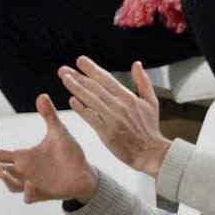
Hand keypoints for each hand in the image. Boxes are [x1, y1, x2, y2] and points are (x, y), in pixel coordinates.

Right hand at [0, 93, 98, 203]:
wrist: (85, 173)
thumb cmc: (69, 153)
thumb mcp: (58, 132)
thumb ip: (49, 115)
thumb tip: (42, 95)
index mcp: (24, 156)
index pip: (1, 154)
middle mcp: (25, 171)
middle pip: (1, 170)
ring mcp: (32, 184)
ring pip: (12, 185)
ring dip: (7, 179)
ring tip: (3, 173)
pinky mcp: (43, 193)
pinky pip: (30, 196)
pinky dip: (28, 192)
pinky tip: (29, 184)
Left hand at [58, 57, 169, 176]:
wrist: (151, 153)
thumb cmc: (149, 128)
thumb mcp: (151, 101)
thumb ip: (143, 81)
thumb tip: (136, 64)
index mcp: (128, 97)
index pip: (106, 78)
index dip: (91, 68)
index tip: (80, 60)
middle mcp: (119, 105)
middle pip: (95, 87)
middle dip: (77, 76)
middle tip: (63, 69)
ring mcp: (113, 119)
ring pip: (91, 99)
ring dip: (76, 88)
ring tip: (65, 79)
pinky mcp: (107, 133)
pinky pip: (92, 118)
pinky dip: (82, 109)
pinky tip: (72, 101)